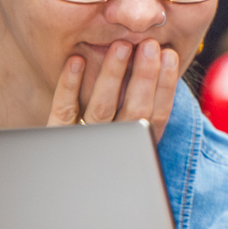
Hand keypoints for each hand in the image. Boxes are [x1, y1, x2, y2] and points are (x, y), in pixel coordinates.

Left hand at [47, 39, 181, 141]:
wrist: (63, 183)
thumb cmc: (103, 143)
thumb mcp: (127, 134)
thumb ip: (141, 106)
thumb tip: (161, 64)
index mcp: (135, 143)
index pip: (157, 115)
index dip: (165, 86)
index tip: (169, 55)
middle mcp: (114, 143)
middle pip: (134, 111)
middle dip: (144, 77)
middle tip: (149, 45)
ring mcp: (85, 140)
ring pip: (102, 108)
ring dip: (112, 75)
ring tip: (120, 46)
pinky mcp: (58, 135)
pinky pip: (64, 110)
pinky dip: (69, 85)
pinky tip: (76, 61)